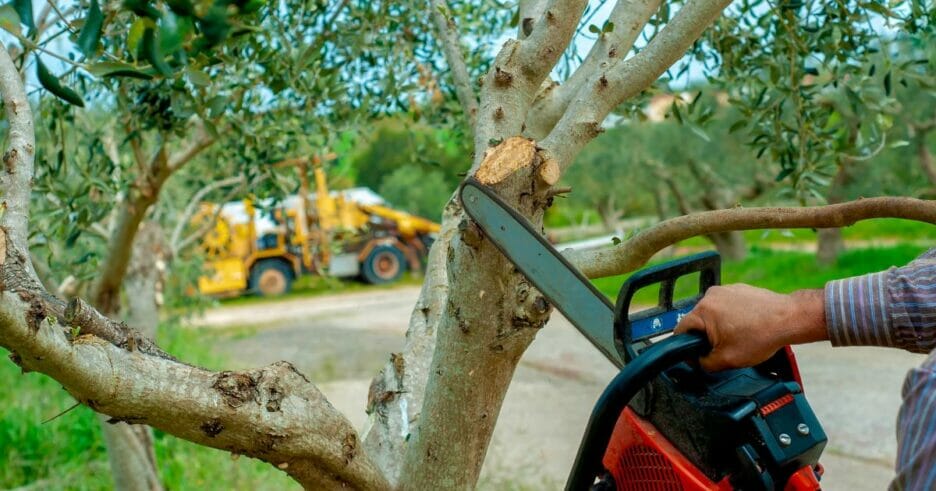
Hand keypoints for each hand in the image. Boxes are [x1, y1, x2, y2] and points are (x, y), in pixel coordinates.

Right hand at [674, 284, 826, 371]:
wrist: (789, 319)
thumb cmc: (762, 336)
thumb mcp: (727, 360)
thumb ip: (704, 363)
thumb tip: (697, 361)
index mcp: (703, 311)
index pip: (681, 330)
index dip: (686, 347)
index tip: (697, 355)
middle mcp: (711, 295)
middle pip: (698, 321)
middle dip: (707, 336)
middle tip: (724, 348)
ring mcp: (725, 290)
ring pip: (713, 314)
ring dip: (720, 326)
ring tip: (740, 336)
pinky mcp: (738, 289)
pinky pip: (727, 305)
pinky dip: (733, 317)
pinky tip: (748, 327)